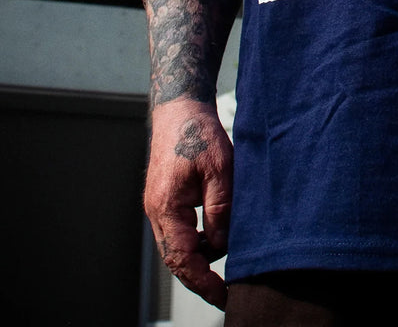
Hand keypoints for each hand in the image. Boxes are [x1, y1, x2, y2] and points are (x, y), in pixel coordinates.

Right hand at [144, 98, 233, 309]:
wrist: (181, 109)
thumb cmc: (198, 133)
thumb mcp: (220, 169)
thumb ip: (221, 209)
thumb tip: (222, 244)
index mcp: (166, 207)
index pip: (182, 258)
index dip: (203, 282)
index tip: (223, 296)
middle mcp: (158, 212)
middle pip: (177, 258)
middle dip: (201, 277)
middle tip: (228, 291)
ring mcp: (161, 207)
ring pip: (180, 245)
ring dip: (203, 256)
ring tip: (231, 259)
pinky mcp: (168, 200)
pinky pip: (182, 230)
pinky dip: (200, 239)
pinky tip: (220, 235)